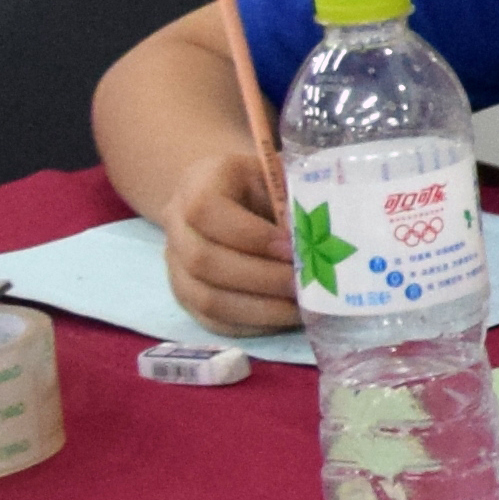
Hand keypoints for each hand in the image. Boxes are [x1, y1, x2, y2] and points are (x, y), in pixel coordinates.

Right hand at [158, 145, 299, 333]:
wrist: (214, 195)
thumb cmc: (254, 183)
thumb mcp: (271, 174)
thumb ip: (290, 198)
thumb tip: (324, 236)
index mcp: (198, 188)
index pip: (208, 212)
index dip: (251, 235)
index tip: (294, 247)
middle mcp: (177, 230)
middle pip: (205, 262)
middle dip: (262, 278)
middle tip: (305, 284)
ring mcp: (175, 268)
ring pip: (206, 299)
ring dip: (259, 310)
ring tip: (301, 309)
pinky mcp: (184, 297)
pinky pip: (211, 321)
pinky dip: (250, 325)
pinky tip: (284, 319)